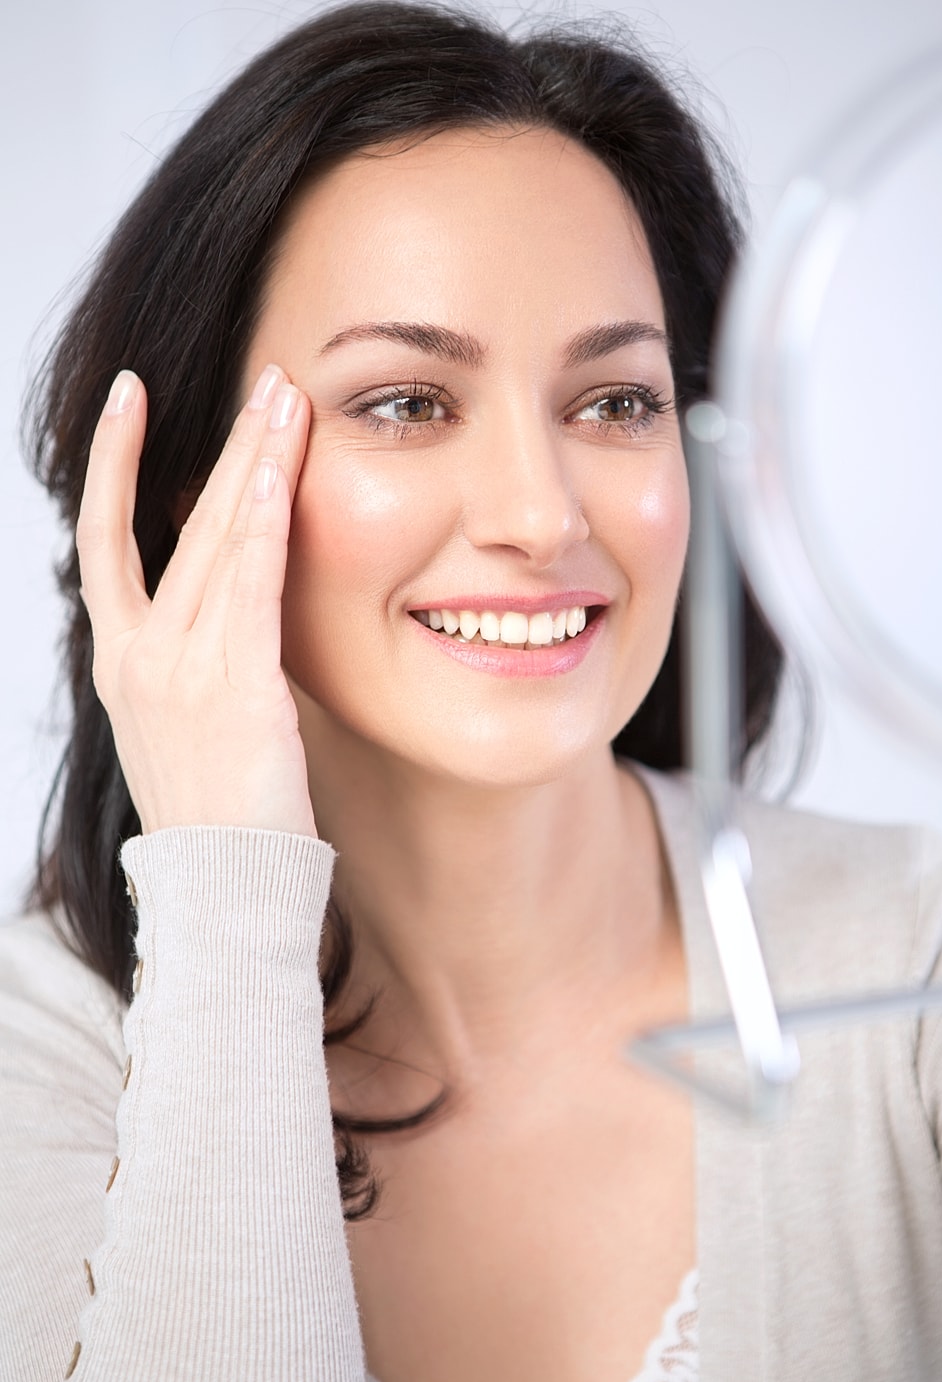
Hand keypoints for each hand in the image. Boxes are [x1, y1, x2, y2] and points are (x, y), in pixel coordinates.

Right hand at [77, 365, 317, 838]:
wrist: (223, 889)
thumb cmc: (217, 815)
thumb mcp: (183, 728)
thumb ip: (194, 662)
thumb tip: (232, 614)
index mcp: (121, 662)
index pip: (107, 541)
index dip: (115, 465)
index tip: (129, 400)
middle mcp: (140, 656)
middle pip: (179, 524)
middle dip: (225, 446)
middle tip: (263, 381)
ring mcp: (183, 670)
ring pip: (219, 541)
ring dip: (255, 463)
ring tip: (285, 400)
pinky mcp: (237, 689)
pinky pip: (252, 588)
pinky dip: (265, 524)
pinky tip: (278, 472)